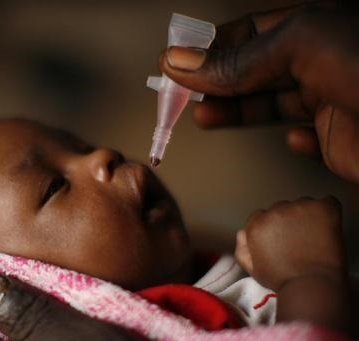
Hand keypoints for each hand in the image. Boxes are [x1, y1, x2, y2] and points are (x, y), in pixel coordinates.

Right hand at [158, 2, 358, 182]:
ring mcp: (331, 100)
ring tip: (203, 117)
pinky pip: (305, 136)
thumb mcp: (301, 47)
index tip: (174, 65)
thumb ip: (239, 59)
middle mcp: (321, 60)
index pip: (248, 33)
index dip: (209, 48)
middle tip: (178, 96)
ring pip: (270, 104)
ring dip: (234, 112)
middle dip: (214, 82)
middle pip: (252, 70)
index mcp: (313, 27)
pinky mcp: (339, 138)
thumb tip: (182, 62)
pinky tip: (285, 138)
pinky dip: (289, 139)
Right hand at [235, 196, 344, 290]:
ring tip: (314, 237)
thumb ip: (242, 248)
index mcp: (257, 224)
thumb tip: (243, 232)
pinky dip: (328, 213)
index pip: (261, 216)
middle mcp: (275, 211)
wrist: (310, 285)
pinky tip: (328, 228)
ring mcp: (299, 208)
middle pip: (281, 209)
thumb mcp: (252, 268)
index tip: (282, 240)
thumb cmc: (282, 280)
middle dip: (288, 221)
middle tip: (299, 240)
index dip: (273, 229)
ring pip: (303, 205)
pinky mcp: (322, 208)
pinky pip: (328, 202)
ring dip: (307, 217)